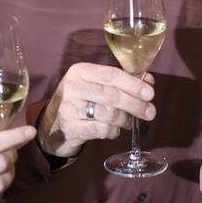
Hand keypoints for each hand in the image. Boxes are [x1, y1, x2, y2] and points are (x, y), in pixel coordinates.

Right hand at [36, 63, 155, 157]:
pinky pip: (101, 130)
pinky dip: (114, 131)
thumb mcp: (95, 85)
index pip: (111, 75)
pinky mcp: (70, 128)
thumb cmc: (80, 101)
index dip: (133, 84)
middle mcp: (73, 86)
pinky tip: (115, 130)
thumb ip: (120, 82)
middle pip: (111, 95)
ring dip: (125, 119)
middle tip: (150, 112)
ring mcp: (69, 108)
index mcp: (81, 71)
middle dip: (135, 104)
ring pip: (108, 114)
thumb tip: (149, 81)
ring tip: (130, 122)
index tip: (150, 93)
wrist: (51, 125)